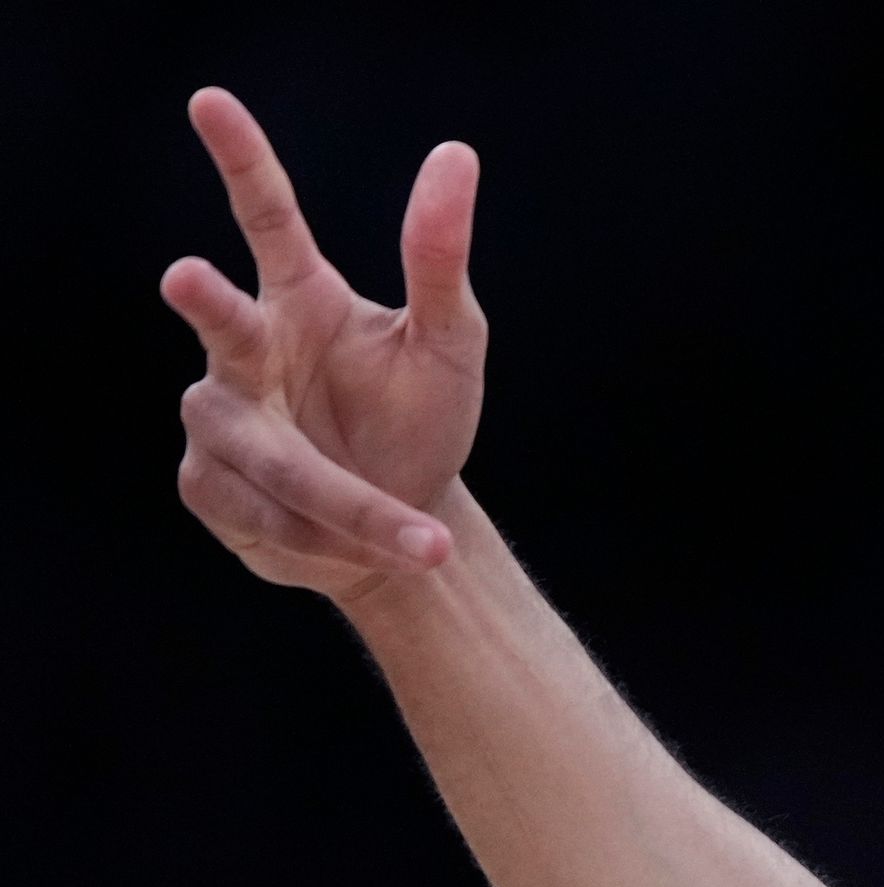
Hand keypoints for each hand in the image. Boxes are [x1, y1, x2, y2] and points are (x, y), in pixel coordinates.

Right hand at [161, 88, 484, 601]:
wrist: (405, 531)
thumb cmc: (421, 422)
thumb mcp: (449, 345)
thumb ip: (439, 260)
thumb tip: (457, 153)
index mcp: (301, 300)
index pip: (267, 220)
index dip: (241, 162)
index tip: (210, 102)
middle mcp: (245, 351)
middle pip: (220, 325)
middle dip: (206, 305)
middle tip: (187, 276)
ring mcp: (219, 419)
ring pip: (269, 458)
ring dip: (347, 504)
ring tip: (415, 539)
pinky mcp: (209, 488)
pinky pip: (268, 516)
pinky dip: (330, 540)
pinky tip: (354, 547)